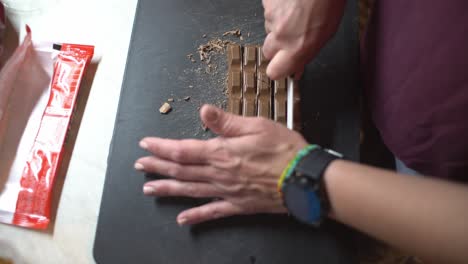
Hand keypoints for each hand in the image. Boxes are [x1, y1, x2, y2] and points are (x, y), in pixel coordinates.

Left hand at [135, 105, 307, 224]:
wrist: (305, 179)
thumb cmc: (284, 150)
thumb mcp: (257, 126)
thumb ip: (227, 122)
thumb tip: (204, 111)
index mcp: (222, 152)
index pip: (183, 150)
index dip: (161, 147)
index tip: (146, 144)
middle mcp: (219, 174)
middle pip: (181, 171)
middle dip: (158, 167)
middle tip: (140, 166)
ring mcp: (227, 192)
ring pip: (190, 190)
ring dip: (168, 189)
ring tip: (148, 189)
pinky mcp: (238, 205)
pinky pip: (213, 212)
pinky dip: (196, 216)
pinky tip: (182, 219)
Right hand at [262, 0, 345, 79]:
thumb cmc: (328, 1)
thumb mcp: (326, 33)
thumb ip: (307, 53)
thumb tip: (297, 69)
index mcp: (298, 48)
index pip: (274, 72)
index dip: (277, 69)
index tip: (282, 66)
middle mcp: (281, 35)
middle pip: (267, 51)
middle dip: (276, 47)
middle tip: (291, 35)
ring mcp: (271, 18)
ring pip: (268, 29)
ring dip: (279, 24)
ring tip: (296, 11)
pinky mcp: (266, 3)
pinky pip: (268, 11)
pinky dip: (277, 8)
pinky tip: (291, 2)